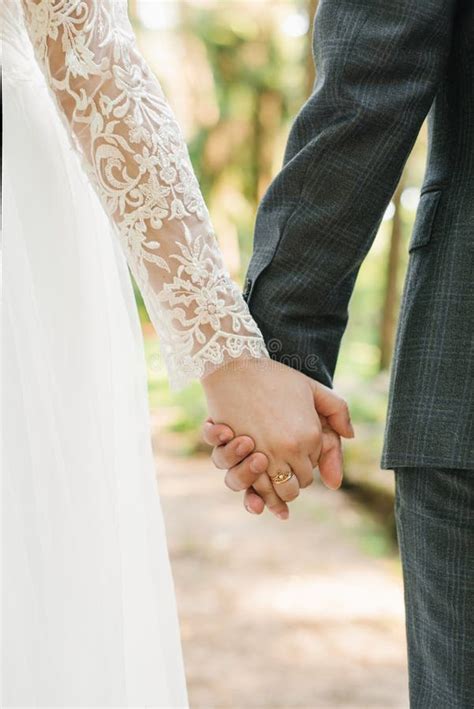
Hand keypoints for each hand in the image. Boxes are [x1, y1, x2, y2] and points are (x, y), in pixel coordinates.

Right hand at [201, 358, 353, 517]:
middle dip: (292, 481)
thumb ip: (338, 411)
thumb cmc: (276, 378)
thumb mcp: (313, 388)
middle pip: (296, 486)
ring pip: (277, 492)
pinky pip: (252, 488)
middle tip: (284, 470)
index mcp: (311, 436)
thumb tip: (350, 437)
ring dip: (275, 493)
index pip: (312, 470)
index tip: (294, 453)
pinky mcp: (238, 457)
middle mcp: (290, 450)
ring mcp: (263, 455)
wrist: (236, 368)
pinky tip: (260, 505)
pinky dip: (257, 499)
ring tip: (273, 486)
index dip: (304, 466)